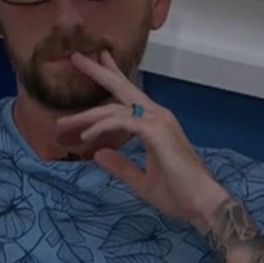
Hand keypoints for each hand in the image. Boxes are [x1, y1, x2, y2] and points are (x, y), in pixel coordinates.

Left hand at [56, 51, 229, 228]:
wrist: (200, 204)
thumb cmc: (177, 193)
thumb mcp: (139, 180)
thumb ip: (120, 165)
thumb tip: (98, 154)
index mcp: (154, 124)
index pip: (128, 97)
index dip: (111, 77)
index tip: (96, 63)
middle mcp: (157, 116)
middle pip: (122, 89)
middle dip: (98, 72)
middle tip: (76, 58)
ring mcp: (159, 122)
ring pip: (116, 109)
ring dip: (87, 115)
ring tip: (63, 123)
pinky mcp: (157, 133)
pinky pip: (123, 122)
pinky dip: (102, 127)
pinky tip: (86, 136)